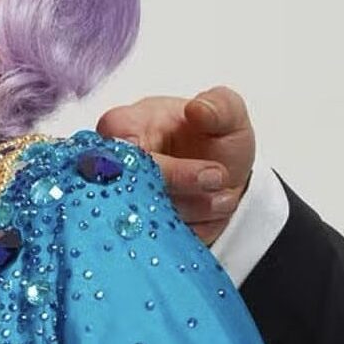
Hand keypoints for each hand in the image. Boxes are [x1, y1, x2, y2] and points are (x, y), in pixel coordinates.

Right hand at [96, 85, 255, 243]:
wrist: (219, 174)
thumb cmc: (210, 138)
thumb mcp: (228, 115)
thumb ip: (219, 105)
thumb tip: (197, 109)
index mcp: (125, 125)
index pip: (123, 149)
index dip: (167, 168)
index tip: (211, 173)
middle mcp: (114, 163)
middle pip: (131, 188)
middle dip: (183, 190)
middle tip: (220, 182)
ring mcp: (121, 196)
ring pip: (145, 216)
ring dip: (192, 211)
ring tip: (223, 197)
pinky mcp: (135, 225)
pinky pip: (155, 238)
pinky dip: (190, 230)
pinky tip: (210, 213)